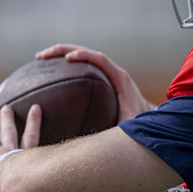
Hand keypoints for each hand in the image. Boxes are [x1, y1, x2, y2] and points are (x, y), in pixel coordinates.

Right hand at [36, 44, 153, 121]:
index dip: (83, 55)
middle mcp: (112, 72)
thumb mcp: (128, 127)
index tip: (67, 58)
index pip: (100, 59)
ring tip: (40, 59)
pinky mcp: (103, 79)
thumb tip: (96, 141)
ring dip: (62, 54)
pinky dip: (67, 66)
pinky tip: (51, 72)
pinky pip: (83, 67)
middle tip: (41, 56)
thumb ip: (116, 132)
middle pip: (86, 53)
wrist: (152, 119)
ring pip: (82, 58)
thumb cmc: (139, 123)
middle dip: (63, 50)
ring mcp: (107, 74)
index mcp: (119, 78)